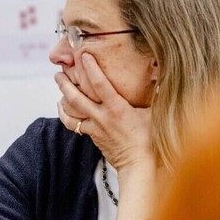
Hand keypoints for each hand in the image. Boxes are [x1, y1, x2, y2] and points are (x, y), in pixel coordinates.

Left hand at [55, 52, 154, 171]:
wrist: (138, 164)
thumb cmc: (150, 139)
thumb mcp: (154, 113)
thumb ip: (154, 93)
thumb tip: (160, 74)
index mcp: (117, 108)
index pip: (100, 84)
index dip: (90, 68)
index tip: (83, 55)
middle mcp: (102, 117)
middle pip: (76, 98)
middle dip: (65, 84)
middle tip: (58, 73)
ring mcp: (95, 128)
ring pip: (71, 114)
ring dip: (62, 101)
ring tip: (59, 91)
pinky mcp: (93, 137)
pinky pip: (75, 125)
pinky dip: (68, 117)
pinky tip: (64, 110)